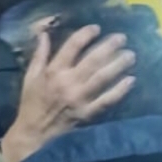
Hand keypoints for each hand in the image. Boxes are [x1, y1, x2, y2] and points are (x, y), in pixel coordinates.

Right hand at [1, 25, 136, 161]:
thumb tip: (44, 32)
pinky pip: (106, 100)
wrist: (34, 133)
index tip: (97, 28)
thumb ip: (40, 54)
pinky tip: (131, 80)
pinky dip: (119, 90)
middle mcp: (68, 83)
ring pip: (102, 78)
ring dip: (118, 65)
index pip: (72, 46)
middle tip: (122, 37)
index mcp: (53, 71)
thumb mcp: (30, 76)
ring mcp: (80, 99)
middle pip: (92, 60)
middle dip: (109, 46)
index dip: (86, 34)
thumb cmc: (31, 103)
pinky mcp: (87, 114)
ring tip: (130, 55)